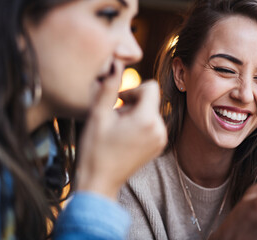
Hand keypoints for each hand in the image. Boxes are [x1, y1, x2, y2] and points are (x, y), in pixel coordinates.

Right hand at [77, 75, 166, 200]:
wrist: (100, 182)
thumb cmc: (95, 149)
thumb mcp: (98, 115)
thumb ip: (109, 86)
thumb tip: (117, 63)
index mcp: (147, 120)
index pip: (151, 86)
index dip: (133, 90)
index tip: (118, 102)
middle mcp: (160, 129)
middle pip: (152, 99)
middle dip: (133, 103)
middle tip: (115, 118)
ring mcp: (161, 139)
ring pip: (151, 111)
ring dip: (136, 113)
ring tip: (118, 129)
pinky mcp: (159, 146)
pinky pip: (153, 124)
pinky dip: (140, 124)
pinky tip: (124, 136)